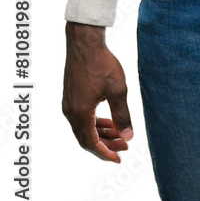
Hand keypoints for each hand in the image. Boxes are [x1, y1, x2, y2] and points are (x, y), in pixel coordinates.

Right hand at [62, 22, 132, 162]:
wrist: (85, 42)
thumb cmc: (101, 64)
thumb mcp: (117, 90)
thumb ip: (122, 115)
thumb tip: (128, 136)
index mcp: (80, 113)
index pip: (91, 144)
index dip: (105, 153)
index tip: (119, 158)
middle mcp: (70, 112)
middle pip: (86, 138)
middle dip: (106, 144)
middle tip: (124, 145)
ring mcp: (69, 104)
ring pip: (84, 128)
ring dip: (101, 133)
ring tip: (120, 133)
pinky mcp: (71, 96)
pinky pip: (82, 117)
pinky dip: (95, 122)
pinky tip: (109, 118)